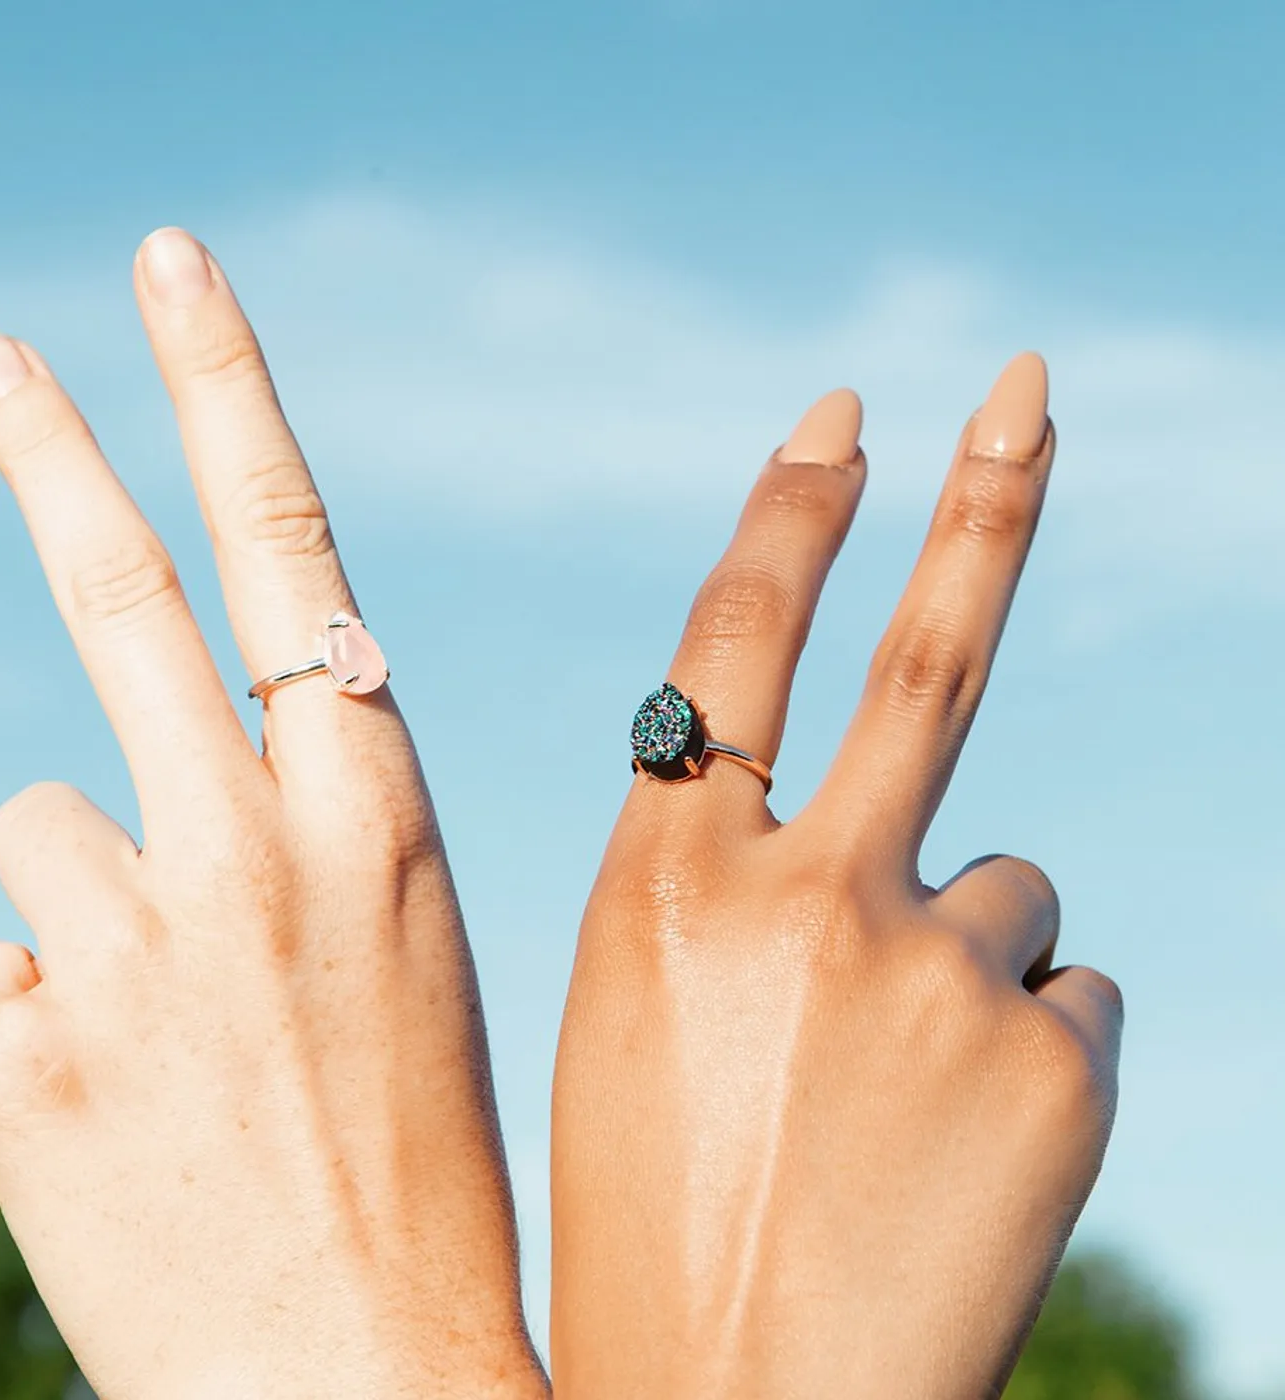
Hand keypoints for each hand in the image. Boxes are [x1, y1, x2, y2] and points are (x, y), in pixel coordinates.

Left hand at [0, 229, 546, 1399]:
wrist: (361, 1373)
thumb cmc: (409, 1150)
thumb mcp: (401, 942)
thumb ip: (282, 825)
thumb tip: (97, 779)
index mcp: (374, 811)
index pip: (290, 549)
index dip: (226, 396)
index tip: (169, 276)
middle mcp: (244, 842)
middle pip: (121, 592)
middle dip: (56, 453)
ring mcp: (121, 939)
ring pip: (43, 824)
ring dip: (95, 904)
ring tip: (181, 1036)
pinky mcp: (15, 1043)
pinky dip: (48, 1013)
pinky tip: (123, 1108)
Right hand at [551, 355, 1122, 1398]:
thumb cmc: (658, 1205)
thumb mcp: (642, 1008)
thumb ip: (740, 877)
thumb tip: (901, 810)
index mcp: (663, 882)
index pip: (735, 643)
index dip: (794, 515)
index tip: (846, 415)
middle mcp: (801, 899)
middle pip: (926, 658)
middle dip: (982, 504)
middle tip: (1024, 387)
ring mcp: (935, 974)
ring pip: (1003, 882)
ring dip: (963, 955)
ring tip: (894, 1097)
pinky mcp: (1050, 1064)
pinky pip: (1064, 988)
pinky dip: (1023, 1045)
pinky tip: (957, 1148)